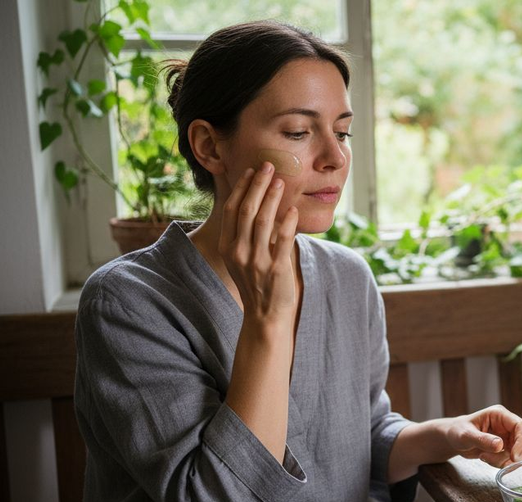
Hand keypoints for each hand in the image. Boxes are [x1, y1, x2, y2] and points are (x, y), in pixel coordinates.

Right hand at [218, 163, 299, 322]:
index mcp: (229, 247)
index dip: (242, 187)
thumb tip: (258, 203)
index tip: (252, 171)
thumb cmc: (257, 283)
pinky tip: (293, 209)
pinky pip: (282, 241)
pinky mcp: (276, 270)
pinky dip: (287, 223)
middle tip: (268, 166)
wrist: (265, 315)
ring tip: (280, 181)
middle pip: (246, 210)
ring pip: (263, 222)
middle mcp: (239, 252)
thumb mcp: (243, 257)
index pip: (232, 210)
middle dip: (257, 185)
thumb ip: (247, 233)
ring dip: (272, 198)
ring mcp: (257, 261)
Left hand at [443, 405, 521, 467]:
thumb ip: (482, 439)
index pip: (520, 425)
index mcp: (499, 415)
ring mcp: (507, 436)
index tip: (515, 457)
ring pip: (519, 451)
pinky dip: (501, 463)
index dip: (521, 441)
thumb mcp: (466, 435)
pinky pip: (511, 458)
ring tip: (484, 457)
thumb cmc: (457, 431)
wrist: (453, 438)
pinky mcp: (505, 447)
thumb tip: (500, 445)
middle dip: (513, 454)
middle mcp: (506, 425)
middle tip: (499, 462)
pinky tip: (485, 458)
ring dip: (504, 460)